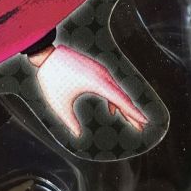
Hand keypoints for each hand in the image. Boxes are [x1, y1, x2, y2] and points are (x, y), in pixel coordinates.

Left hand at [31, 45, 146, 137]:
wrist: (46, 54)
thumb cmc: (51, 78)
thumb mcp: (58, 103)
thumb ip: (69, 121)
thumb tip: (78, 135)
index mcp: (97, 82)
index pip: (120, 100)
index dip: (133, 112)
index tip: (143, 121)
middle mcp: (102, 75)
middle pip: (121, 97)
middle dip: (131, 112)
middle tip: (141, 126)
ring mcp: (100, 71)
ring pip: (116, 91)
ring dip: (123, 106)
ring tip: (130, 120)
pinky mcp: (96, 69)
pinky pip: (110, 85)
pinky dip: (113, 98)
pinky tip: (112, 110)